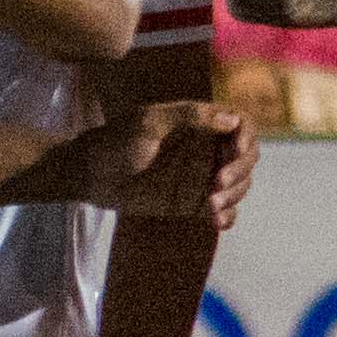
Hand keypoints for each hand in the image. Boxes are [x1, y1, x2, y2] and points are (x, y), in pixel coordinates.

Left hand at [46, 94, 255, 219]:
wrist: (90, 176)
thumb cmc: (115, 142)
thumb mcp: (148, 122)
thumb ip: (189, 116)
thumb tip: (231, 119)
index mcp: (200, 125)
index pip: (241, 125)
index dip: (246, 137)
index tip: (234, 153)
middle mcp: (206, 149)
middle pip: (246, 158)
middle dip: (239, 172)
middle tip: (216, 184)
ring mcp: (201, 177)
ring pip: (239, 185)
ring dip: (233, 195)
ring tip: (209, 205)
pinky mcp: (193, 203)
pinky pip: (223, 210)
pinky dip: (227, 216)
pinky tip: (216, 220)